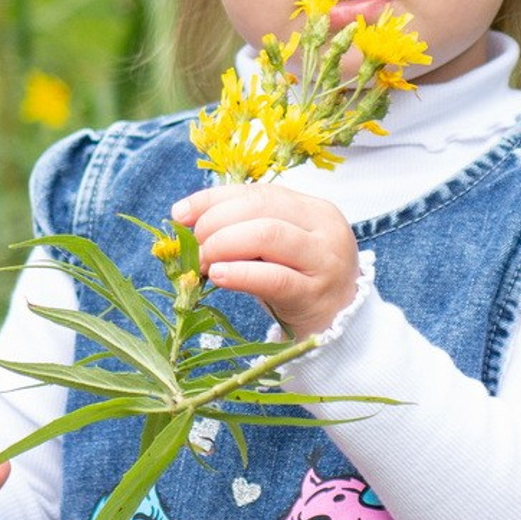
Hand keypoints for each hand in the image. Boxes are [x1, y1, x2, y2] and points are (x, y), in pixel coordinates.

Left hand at [170, 185, 357, 337]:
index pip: (258, 192)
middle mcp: (324, 229)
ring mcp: (324, 262)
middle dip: (216, 222)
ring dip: (224, 244)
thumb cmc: (299, 282)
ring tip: (204, 262)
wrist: (339, 327)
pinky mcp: (315, 295)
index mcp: (315, 210)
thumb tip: (186, 216)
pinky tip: (219, 276)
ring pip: (267, 235)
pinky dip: (240, 273)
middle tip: (195, 246)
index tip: (180, 214)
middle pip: (261, 208)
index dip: (214, 199)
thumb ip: (244, 228)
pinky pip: (273, 277)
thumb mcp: (277, 249)